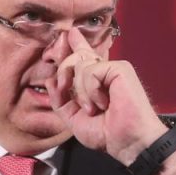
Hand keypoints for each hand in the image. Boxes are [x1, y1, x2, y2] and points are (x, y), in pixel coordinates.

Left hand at [48, 28, 168, 166]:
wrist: (125, 142)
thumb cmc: (105, 134)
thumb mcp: (73, 118)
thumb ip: (60, 99)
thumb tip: (50, 80)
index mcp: (94, 81)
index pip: (82, 56)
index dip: (76, 43)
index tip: (70, 32)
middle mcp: (103, 71)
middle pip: (74, 57)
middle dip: (63, 73)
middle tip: (67, 93)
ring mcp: (112, 68)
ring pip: (79, 64)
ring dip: (80, 92)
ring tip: (93, 108)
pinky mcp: (119, 68)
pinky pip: (90, 70)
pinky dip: (90, 90)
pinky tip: (102, 103)